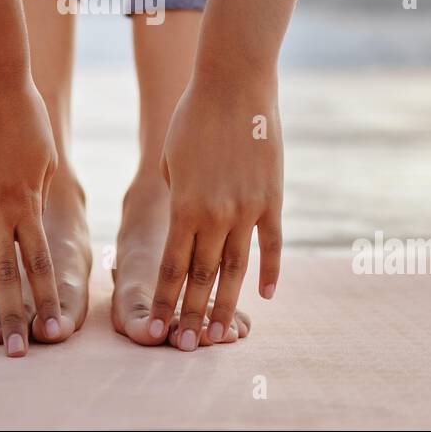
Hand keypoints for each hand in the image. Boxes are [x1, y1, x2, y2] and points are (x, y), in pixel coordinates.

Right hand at [0, 63, 60, 356]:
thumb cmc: (25, 113)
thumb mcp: (44, 158)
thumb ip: (38, 195)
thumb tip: (33, 227)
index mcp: (28, 201)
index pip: (38, 263)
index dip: (43, 299)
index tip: (49, 331)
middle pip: (5, 274)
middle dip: (11, 316)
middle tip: (14, 350)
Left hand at [150, 71, 282, 350]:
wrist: (234, 84)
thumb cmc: (192, 116)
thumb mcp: (171, 159)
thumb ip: (178, 196)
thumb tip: (187, 221)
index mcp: (184, 207)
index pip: (172, 268)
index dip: (165, 302)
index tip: (158, 330)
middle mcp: (216, 215)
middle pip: (203, 277)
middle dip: (193, 315)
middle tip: (189, 347)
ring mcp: (248, 209)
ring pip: (237, 269)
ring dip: (228, 304)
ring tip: (222, 335)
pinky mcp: (272, 199)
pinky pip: (272, 244)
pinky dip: (269, 272)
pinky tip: (266, 296)